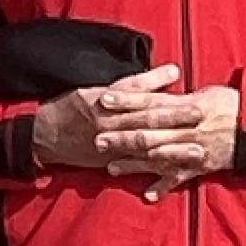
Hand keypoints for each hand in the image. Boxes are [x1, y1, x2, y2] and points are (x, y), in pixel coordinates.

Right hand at [32, 65, 189, 169]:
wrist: (45, 136)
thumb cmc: (71, 108)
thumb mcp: (95, 89)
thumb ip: (131, 84)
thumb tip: (167, 72)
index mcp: (106, 101)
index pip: (137, 92)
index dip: (159, 85)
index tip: (180, 77)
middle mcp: (110, 122)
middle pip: (146, 119)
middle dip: (174, 119)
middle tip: (200, 115)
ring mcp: (111, 145)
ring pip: (146, 147)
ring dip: (173, 150)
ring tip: (196, 151)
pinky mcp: (110, 162)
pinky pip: (136, 168)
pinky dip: (154, 172)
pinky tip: (174, 173)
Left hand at [102, 83, 239, 202]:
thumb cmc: (234, 106)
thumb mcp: (209, 93)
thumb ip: (181, 96)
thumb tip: (159, 89)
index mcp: (191, 106)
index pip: (152, 101)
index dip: (128, 101)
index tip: (105, 100)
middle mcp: (189, 129)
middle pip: (149, 131)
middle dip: (122, 135)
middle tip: (97, 139)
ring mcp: (194, 150)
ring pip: (158, 157)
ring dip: (134, 163)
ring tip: (111, 168)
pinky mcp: (201, 166)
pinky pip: (179, 179)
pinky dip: (164, 187)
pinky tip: (147, 196)